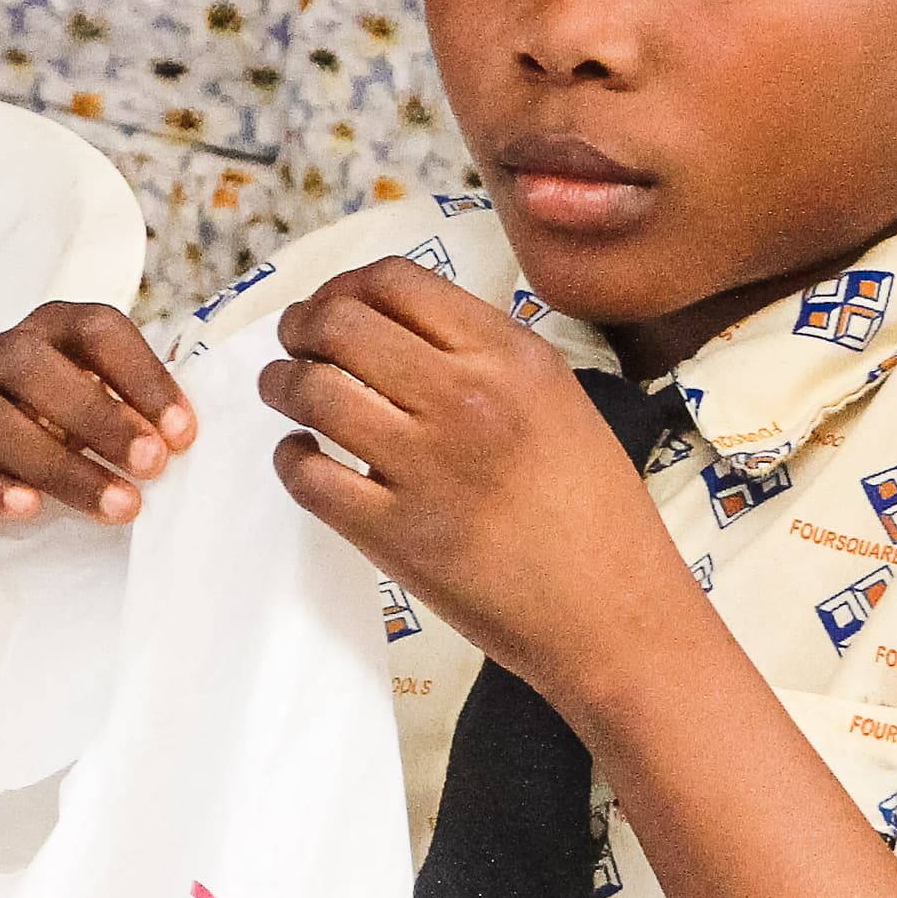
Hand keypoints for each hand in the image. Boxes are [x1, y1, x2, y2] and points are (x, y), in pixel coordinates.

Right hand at [0, 301, 193, 527]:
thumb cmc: (62, 457)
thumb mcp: (106, 431)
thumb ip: (143, 418)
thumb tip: (196, 432)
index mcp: (45, 337)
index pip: (92, 327)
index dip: (141, 374)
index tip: (184, 433)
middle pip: (34, 364)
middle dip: (100, 416)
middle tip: (153, 467)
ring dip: (60, 464)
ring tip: (117, 506)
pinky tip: (28, 509)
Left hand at [254, 259, 697, 701]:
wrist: (614, 616)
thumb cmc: (596, 512)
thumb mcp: (559, 400)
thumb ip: (486, 354)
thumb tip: (395, 327)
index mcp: (512, 356)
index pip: (394, 281)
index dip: (345, 286)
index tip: (333, 307)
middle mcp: (467, 399)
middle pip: (340, 323)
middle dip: (301, 327)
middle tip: (297, 345)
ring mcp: (428, 468)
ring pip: (314, 392)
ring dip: (282, 384)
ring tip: (285, 394)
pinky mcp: (398, 536)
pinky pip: (309, 477)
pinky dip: (290, 459)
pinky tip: (302, 457)